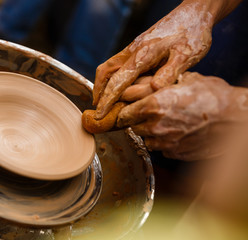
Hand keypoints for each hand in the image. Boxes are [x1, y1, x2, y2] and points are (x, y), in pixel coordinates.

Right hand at [93, 0, 215, 118]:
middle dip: (99, 92)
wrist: (194, 12)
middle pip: (105, 72)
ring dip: (103, 84)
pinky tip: (118, 87)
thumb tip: (154, 89)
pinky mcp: (137, 48)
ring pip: (108, 67)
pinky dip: (111, 77)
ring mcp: (133, 48)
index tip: (100, 114)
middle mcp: (133, 51)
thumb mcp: (186, 55)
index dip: (107, 99)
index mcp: (143, 54)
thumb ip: (169, 72)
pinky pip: (117, 64)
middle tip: (97, 110)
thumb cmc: (193, 32)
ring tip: (103, 101)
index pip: (118, 81)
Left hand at [117, 72, 247, 160]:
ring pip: (144, 138)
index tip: (127, 107)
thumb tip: (134, 87)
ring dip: (149, 131)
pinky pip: (160, 148)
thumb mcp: (182, 80)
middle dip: (135, 120)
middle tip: (147, 113)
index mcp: (152, 105)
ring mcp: (163, 142)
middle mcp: (154, 126)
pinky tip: (176, 132)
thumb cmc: (211, 95)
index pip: (123, 112)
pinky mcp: (173, 153)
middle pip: (131, 126)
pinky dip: (162, 141)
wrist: (234, 118)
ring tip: (165, 122)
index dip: (125, 109)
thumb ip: (153, 85)